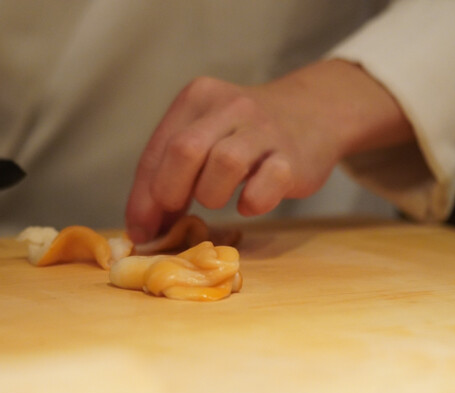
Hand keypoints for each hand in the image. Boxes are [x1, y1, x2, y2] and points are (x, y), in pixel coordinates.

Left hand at [125, 60, 413, 242]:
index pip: (158, 150)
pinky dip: (252, 202)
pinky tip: (250, 201)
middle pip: (184, 150)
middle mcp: (230, 106)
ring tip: (216, 198)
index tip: (139, 231)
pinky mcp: (293, 156)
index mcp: (197, 98)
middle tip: (176, 211)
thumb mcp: (205, 136)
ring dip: (211, 195)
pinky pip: (266, 185)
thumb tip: (142, 228)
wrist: (315, 110)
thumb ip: (170, 172)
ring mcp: (265, 129)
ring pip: (224, 164)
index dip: (142, 196)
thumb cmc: (244, 134)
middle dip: (171, 192)